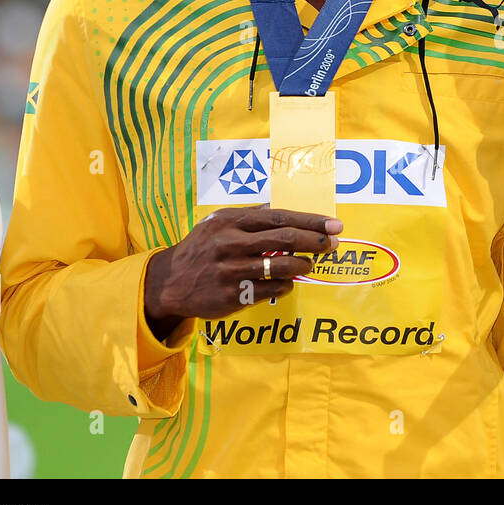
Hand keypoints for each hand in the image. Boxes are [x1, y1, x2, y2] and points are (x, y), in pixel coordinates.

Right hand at [143, 206, 340, 339]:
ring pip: (282, 267)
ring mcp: (232, 271)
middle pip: (285, 240)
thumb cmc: (200, 248)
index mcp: (231, 222)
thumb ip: (248, 216)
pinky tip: (287, 282)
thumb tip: (277, 208)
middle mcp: (231, 244)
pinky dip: (286, 285)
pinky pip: (272, 289)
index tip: (334, 225)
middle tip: (334, 244)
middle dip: (316, 241)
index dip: (311, 221)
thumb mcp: (217, 223)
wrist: (169, 282)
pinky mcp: (233, 296)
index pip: (280, 218)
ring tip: (309, 264)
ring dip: (303, 265)